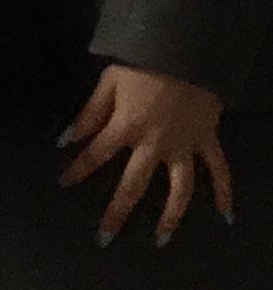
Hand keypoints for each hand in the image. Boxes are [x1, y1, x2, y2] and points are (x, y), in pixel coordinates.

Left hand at [60, 64, 236, 245]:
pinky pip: (219, 170)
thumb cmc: (143, 64)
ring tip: (162, 239)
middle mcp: (155, 143)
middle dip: (117, 212)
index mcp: (126, 127)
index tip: (64, 183)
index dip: (78, 170)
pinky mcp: (207, 140)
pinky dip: (225, 192)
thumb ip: (89, 114)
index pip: (95, 155)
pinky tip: (225, 215)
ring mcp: (184, 145)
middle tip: (104, 237)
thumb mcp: (108, 83)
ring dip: (172, 215)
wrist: (187, 50)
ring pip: (180, 188)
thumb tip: (67, 140)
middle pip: (133, 185)